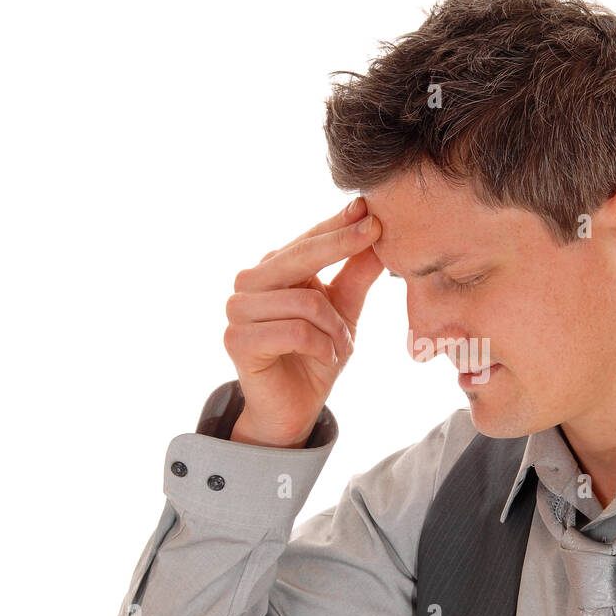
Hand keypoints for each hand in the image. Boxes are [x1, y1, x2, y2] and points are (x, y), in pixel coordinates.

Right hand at [224, 197, 382, 445]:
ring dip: (336, 328)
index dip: (338, 225)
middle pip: (299, 256)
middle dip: (341, 245)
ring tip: (342, 345)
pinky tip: (327, 357)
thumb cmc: (315, 355)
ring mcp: (238, 310)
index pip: (307, 239)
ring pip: (305, 301)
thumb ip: (356, 273)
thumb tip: (377, 229)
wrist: (293, 407)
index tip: (368, 208)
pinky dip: (323, 346)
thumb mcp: (344, 310)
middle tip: (376, 236)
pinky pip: (296, 332)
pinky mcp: (237, 340)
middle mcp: (249, 283)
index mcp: (272, 270)